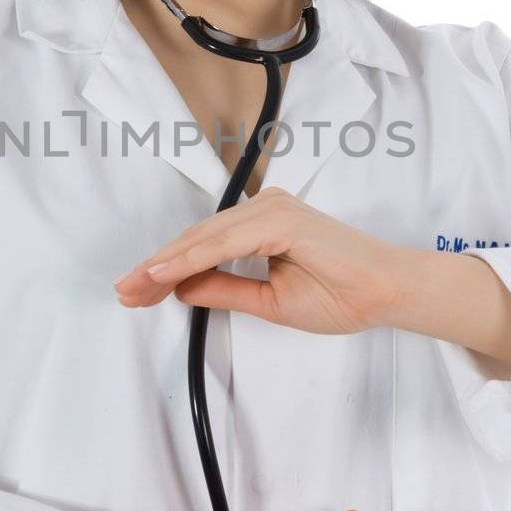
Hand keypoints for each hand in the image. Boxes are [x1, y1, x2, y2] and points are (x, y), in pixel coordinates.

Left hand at [112, 186, 403, 334]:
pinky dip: (192, 258)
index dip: (165, 271)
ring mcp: (271, 210)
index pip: (202, 248)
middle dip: (156, 268)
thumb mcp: (269, 301)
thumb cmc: (342, 294)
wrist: (387, 293)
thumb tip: (181, 288)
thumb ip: (225, 290)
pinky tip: (165, 274)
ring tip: (135, 287)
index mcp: (262, 224)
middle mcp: (263, 209)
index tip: (135, 293)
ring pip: (203, 238)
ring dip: (165, 264)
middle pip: (195, 240)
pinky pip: (225, 241)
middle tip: (123, 292)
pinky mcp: (280, 219)